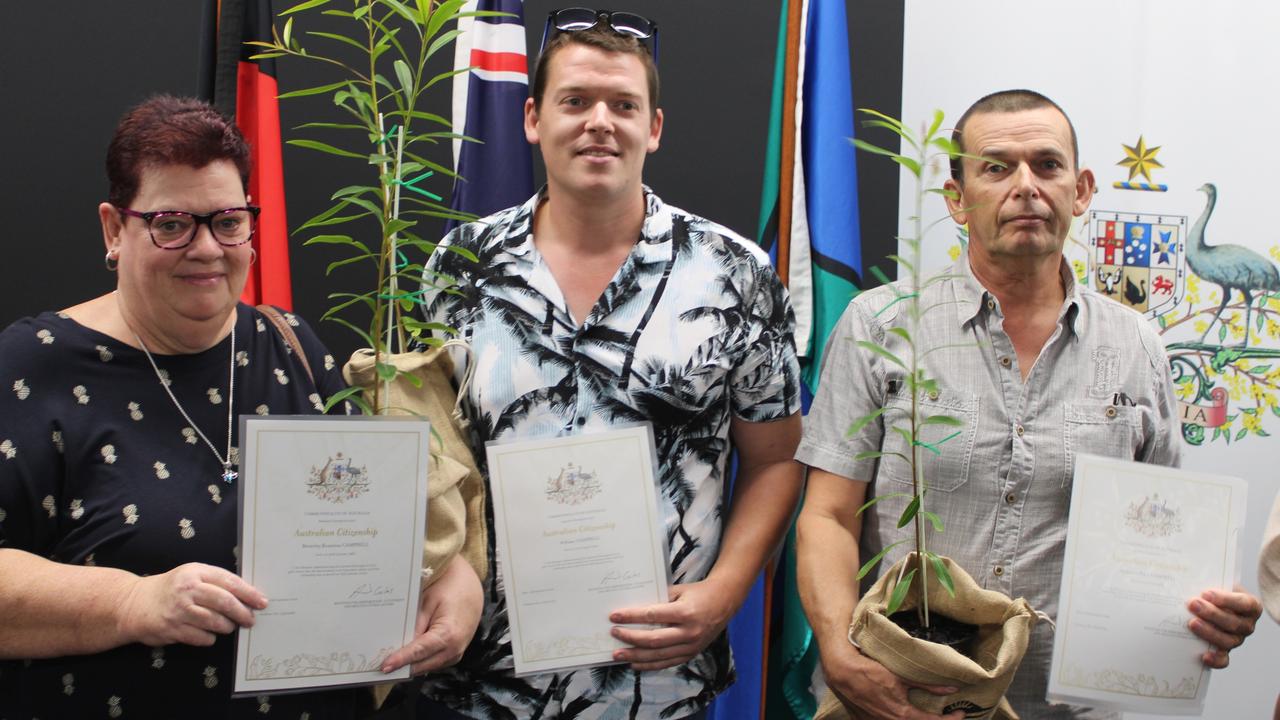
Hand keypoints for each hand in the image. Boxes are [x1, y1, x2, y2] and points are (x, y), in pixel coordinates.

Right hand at [118, 562, 266, 646]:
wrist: (134, 603)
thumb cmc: (171, 589)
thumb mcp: (191, 576)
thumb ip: (215, 582)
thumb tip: (247, 595)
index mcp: (195, 572)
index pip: (229, 582)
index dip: (249, 593)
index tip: (262, 602)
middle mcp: (187, 590)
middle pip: (224, 602)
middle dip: (242, 613)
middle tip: (251, 620)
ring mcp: (178, 610)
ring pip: (215, 621)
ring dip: (227, 626)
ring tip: (229, 626)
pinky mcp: (172, 629)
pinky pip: (201, 637)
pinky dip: (210, 638)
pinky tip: (209, 634)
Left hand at [381, 555, 482, 674]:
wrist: (471, 587)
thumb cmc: (450, 588)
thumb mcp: (429, 601)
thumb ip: (416, 624)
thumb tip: (400, 644)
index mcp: (448, 634)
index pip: (419, 652)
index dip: (400, 660)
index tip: (384, 666)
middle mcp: (454, 649)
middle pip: (422, 665)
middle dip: (402, 668)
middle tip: (381, 667)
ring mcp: (456, 653)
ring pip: (428, 667)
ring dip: (411, 666)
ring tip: (391, 663)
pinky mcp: (455, 653)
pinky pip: (434, 662)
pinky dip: (421, 661)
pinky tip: (407, 657)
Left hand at [608, 580, 735, 670]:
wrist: (725, 602)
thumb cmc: (699, 593)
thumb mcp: (679, 590)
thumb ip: (658, 599)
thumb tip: (633, 608)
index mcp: (685, 612)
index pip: (652, 616)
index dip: (631, 617)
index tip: (614, 616)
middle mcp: (689, 632)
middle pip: (653, 640)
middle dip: (630, 638)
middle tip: (613, 634)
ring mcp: (691, 646)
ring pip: (658, 655)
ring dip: (636, 656)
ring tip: (618, 654)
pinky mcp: (691, 654)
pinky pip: (667, 663)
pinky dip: (650, 664)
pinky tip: (635, 664)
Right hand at [820, 641, 962, 719]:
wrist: (842, 671)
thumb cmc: (871, 671)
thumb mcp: (901, 676)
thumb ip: (927, 685)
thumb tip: (951, 688)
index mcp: (902, 715)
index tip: (960, 714)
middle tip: (946, 715)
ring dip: (915, 719)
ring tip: (924, 713)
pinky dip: (898, 718)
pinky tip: (899, 711)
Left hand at [1188, 585, 1261, 668]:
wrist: (1210, 607)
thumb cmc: (1214, 592)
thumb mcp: (1216, 583)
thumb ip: (1209, 582)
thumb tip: (1188, 580)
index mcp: (1250, 606)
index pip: (1243, 603)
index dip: (1225, 600)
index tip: (1205, 593)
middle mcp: (1247, 624)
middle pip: (1233, 623)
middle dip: (1211, 614)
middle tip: (1192, 605)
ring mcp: (1237, 639)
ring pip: (1228, 641)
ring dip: (1209, 632)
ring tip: (1191, 623)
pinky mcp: (1225, 651)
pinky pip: (1224, 660)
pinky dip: (1215, 660)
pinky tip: (1203, 656)